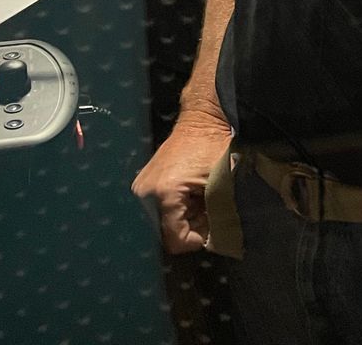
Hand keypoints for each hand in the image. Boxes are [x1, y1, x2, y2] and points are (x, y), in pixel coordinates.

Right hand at [130, 111, 233, 253]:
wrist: (202, 118)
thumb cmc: (214, 146)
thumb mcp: (221, 184)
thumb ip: (217, 217)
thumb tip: (215, 242)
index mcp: (163, 193)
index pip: (175, 240)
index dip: (198, 239)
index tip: (213, 226)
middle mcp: (144, 193)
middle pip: (166, 233)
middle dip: (190, 228)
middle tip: (208, 213)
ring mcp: (141, 188)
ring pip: (163, 222)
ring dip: (184, 218)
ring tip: (201, 202)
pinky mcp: (144, 183)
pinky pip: (159, 209)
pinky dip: (178, 208)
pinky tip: (192, 195)